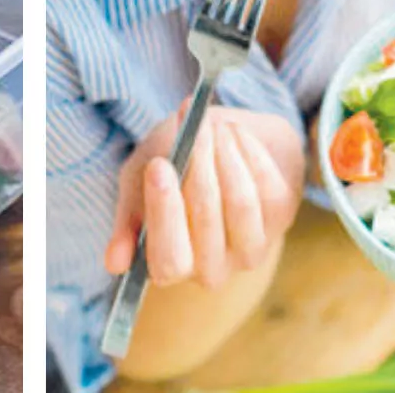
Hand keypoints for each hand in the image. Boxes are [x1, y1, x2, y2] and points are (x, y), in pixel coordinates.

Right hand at [106, 106, 303, 287]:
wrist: (215, 145)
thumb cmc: (169, 167)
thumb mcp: (137, 186)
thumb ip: (129, 219)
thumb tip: (114, 264)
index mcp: (170, 266)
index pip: (169, 259)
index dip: (165, 212)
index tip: (159, 165)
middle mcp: (212, 269)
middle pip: (206, 221)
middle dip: (198, 167)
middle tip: (193, 129)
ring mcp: (250, 249)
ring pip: (241, 204)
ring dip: (225, 156)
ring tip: (212, 125)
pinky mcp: (281, 221)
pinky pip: (268, 187)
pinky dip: (249, 153)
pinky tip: (234, 133)